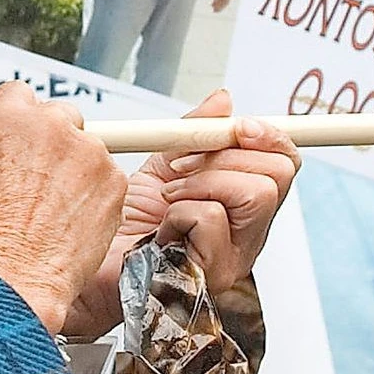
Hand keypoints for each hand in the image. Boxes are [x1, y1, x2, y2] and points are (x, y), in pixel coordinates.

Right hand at [0, 82, 126, 337]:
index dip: (21, 122)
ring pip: (89, 147)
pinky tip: (74, 219)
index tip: (21, 142)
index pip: (21, 94)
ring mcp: (89, 150)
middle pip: (61, 115)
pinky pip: (108, 176)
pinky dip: (97, 193)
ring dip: (78, 168)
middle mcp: (52, 124)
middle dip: (55, 140)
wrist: (13, 275)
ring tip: (56, 207)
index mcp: (8, 115)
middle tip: (42, 177)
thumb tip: (5, 141)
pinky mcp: (116, 179)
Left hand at [105, 90, 298, 307]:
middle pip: (278, 173)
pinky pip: (212, 216)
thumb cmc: (121, 222)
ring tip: (169, 197)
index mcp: (241, 206)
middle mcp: (248, 233)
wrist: (88, 258)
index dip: (271, 137)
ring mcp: (237, 256)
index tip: (240, 126)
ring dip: (202, 182)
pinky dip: (180, 210)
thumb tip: (224, 100)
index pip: (285, 164)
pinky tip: (162, 226)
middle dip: (227, 155)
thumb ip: (194, 134)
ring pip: (255, 192)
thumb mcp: (161, 166)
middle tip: (181, 167)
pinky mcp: (216, 272)